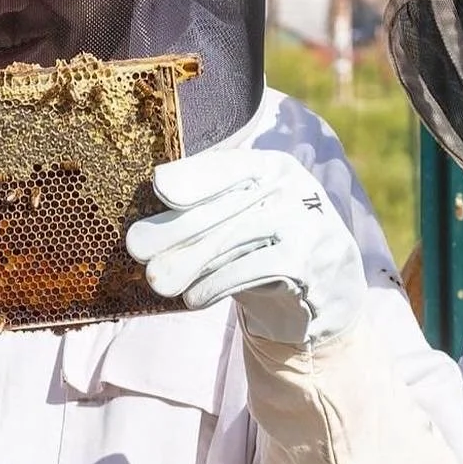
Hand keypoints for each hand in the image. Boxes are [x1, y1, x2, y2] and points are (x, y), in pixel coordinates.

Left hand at [125, 150, 366, 345]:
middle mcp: (293, 188)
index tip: (158, 188)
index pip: (229, 166)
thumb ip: (209, 212)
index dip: (194, 176)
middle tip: (136, 247)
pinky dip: (217, 284)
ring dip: (189, 262)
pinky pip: (251, 269)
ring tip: (158, 281)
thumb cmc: (268, 247)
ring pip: (233, 239)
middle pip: (224, 206)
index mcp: (275, 166)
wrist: (326, 292)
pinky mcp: (307, 262)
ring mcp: (305, 223)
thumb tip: (147, 230)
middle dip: (175, 229)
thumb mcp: (245, 219)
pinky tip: (194, 297)